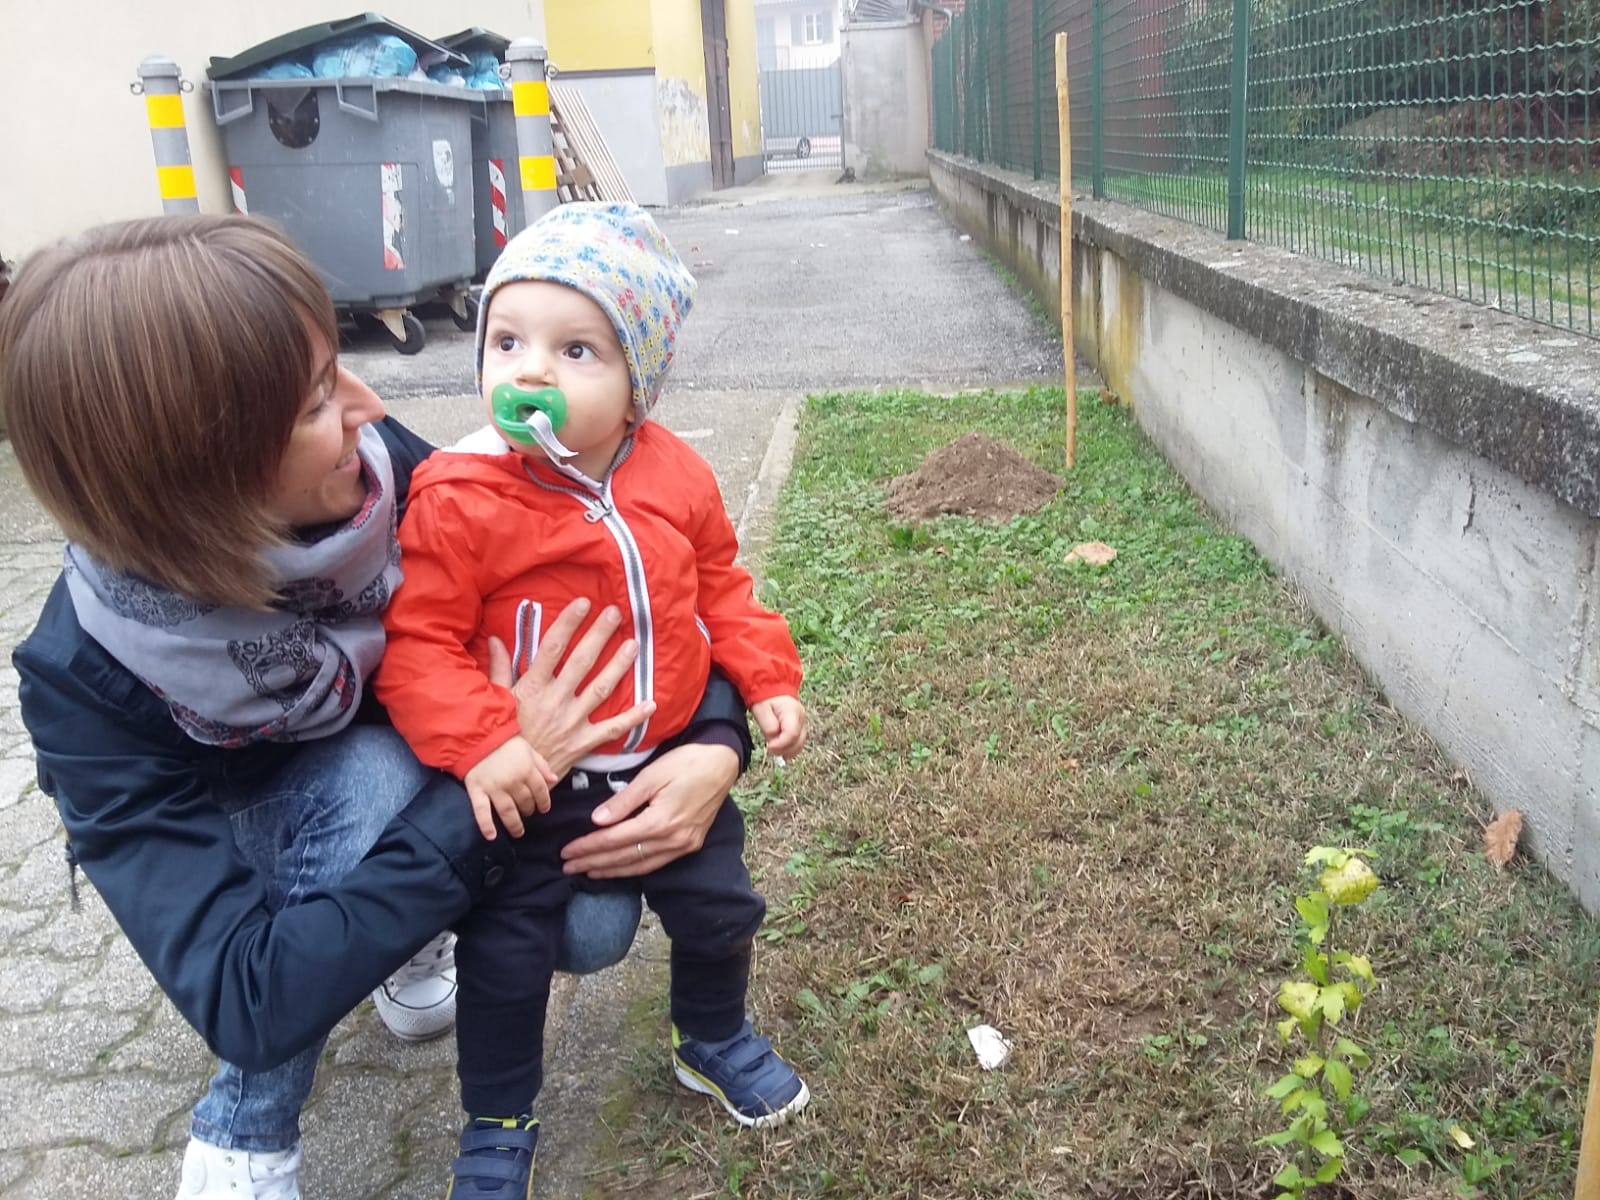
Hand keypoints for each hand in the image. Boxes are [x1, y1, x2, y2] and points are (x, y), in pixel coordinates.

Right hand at [463, 735, 554, 839]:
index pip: (540, 791)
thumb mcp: (528, 749)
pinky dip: (486, 825)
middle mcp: (513, 781)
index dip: (544, 802)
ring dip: (515, 824)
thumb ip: (541, 765)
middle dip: (529, 810)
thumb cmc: (504, 742)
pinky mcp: (477, 790)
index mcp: (527, 769)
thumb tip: (554, 779)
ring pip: (508, 811)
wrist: (477, 736)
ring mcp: (494, 787)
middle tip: (527, 814)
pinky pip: (482, 811)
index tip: (543, 808)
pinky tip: (491, 836)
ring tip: (518, 832)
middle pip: (525, 802)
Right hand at [486, 597, 656, 778]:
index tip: (582, 603)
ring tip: (633, 646)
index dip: (568, 623)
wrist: (508, 778)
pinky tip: (651, 704)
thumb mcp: (497, 700)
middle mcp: (554, 701)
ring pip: (600, 689)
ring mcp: (570, 722)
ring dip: (619, 666)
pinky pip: (611, 729)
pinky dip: (633, 718)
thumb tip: (495, 639)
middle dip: (599, 635)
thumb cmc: (502, 735)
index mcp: (532, 687)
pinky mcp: (582, 742)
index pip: (551, 648)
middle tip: (615, 614)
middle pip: (581, 662)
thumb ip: (499, 668)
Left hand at [561, 742, 739, 877]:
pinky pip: (656, 864)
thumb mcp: (651, 775)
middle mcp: (672, 840)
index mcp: (660, 821)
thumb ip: (624, 801)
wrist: (722, 763)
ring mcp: (683, 846)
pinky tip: (620, 870)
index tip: (566, 852)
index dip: (588, 847)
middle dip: (593, 862)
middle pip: (624, 857)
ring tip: (588, 872)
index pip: (614, 840)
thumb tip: (598, 821)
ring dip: (612, 871)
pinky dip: (634, 869)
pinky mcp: (690, 845)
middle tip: (568, 867)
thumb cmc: (686, 763)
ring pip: (640, 866)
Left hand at [751, 695, 807, 760]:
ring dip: (787, 751)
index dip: (780, 744)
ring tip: (774, 748)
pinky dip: (790, 749)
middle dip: (783, 749)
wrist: (773, 689)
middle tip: (769, 749)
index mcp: (792, 711)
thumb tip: (774, 740)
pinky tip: (780, 749)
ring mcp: (803, 724)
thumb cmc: (766, 699)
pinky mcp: (801, 728)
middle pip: (798, 741)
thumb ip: (768, 726)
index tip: (768, 747)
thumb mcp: (761, 710)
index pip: (792, 734)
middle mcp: (801, 718)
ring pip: (800, 744)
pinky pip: (798, 743)